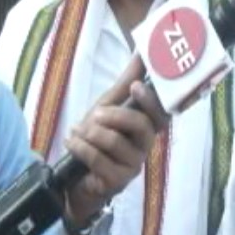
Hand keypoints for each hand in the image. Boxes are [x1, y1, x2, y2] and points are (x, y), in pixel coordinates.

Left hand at [64, 56, 167, 224]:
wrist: (74, 176)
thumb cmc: (96, 138)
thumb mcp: (108, 106)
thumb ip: (125, 83)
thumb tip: (141, 53)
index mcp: (147, 126)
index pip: (161, 113)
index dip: (152, 100)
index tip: (136, 86)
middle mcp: (145, 146)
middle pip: (142, 126)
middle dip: (115, 116)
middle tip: (96, 114)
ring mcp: (133, 165)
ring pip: (115, 142)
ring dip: (90, 133)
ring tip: (78, 132)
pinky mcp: (117, 181)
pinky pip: (99, 159)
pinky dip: (80, 147)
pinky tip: (73, 143)